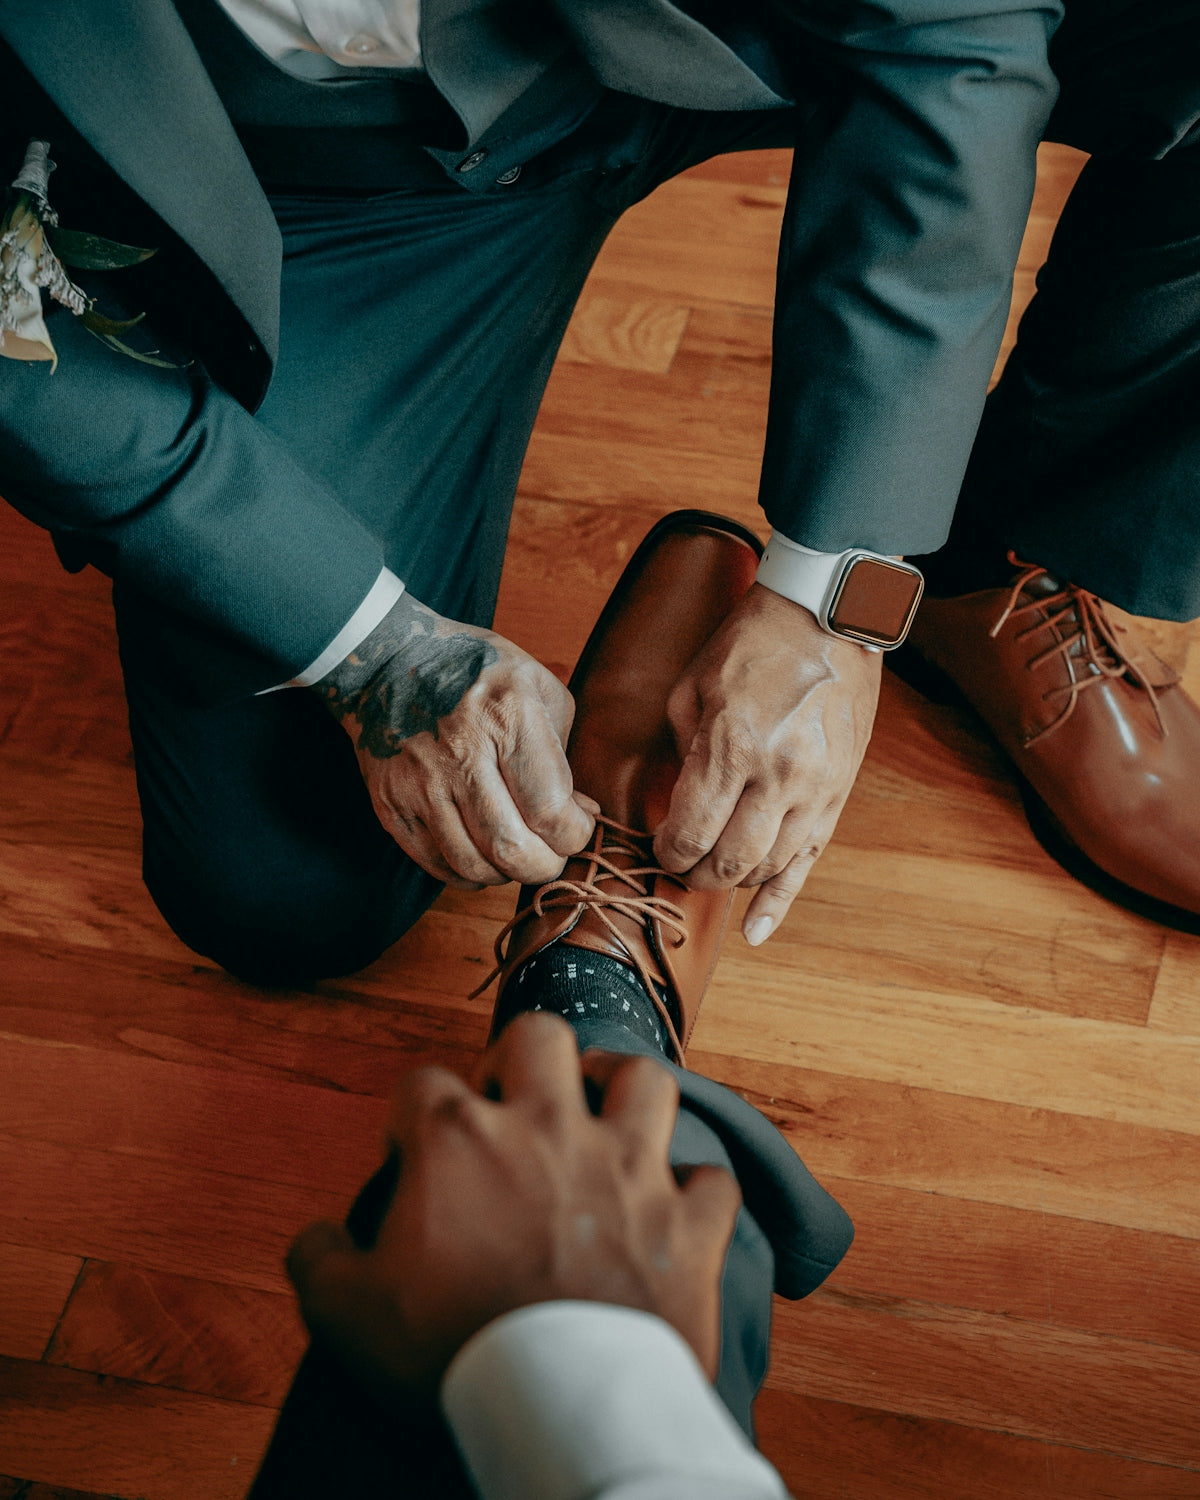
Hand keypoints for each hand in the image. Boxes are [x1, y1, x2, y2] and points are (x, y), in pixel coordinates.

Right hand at [286, 1013, 741, 1399]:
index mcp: (462, 1139)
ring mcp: (630, 1168)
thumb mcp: (347, 1315)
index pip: (421, 1084)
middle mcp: (550, 1129)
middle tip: (514, 1102)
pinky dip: (696, 1191)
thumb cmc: (451, 1352)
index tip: (411, 1157)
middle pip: (540, 1037)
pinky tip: (676, 1206)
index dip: (410, 1117)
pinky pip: (712, 1181)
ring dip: (624, 1093)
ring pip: (644, 1080)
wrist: (563, 1405)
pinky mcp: (689, 1222)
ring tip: (605, 1117)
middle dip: (523, 1057)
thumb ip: (318, 1262)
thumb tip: (316, 1239)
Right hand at [315, 593, 596, 887]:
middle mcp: (460, 751)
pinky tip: (482, 850)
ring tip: (517, 852)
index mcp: (507, 717)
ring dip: (506, 873)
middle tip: (552, 853)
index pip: (550, 810)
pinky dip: (468, 872)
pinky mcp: (391, 805)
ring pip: (473, 866)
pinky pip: (437, 865)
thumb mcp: (539, 689)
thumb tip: (581, 814)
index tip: (578, 826)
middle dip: (545, 866)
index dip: (575, 835)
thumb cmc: (477, 673)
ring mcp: (419, 782)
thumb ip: (564, 756)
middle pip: (512, 849)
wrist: (388, 662)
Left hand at [653, 583, 880, 944]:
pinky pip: (808, 863)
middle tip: (679, 865)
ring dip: (731, 882)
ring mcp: (815, 790)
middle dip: (694, 874)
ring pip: (766, 868)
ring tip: (711, 872)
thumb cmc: (752, 645)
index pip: (691, 832)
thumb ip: (682, 753)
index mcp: (732, 746)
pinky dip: (779, 902)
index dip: (666, 851)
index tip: (658, 847)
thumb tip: (677, 805)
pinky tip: (754, 932)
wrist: (829, 617)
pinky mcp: (838, 794)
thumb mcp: (693, 689)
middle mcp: (778, 777)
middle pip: (727, 862)